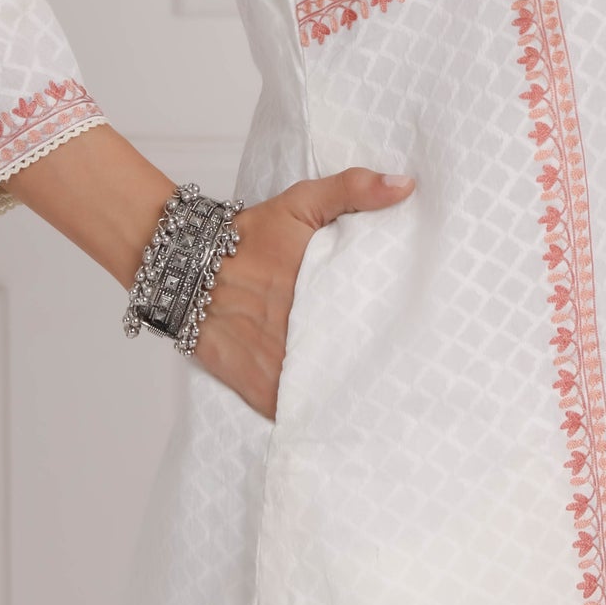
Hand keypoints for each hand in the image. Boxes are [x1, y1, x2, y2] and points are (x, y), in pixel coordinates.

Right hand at [191, 166, 415, 418]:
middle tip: (407, 374)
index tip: (420, 341)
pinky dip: (314, 416)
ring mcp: (280, 366)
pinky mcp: (258, 388)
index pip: (375, 322)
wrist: (184, 265)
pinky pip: (295, 413)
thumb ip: (354, 189)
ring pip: (329, 394)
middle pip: (357, 363)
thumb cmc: (250, 234)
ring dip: (350, 396)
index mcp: (324, 289)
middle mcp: (304, 332)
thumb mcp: (302, 201)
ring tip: (381, 403)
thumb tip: (407, 186)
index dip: (399, 335)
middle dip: (381, 370)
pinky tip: (337, 418)